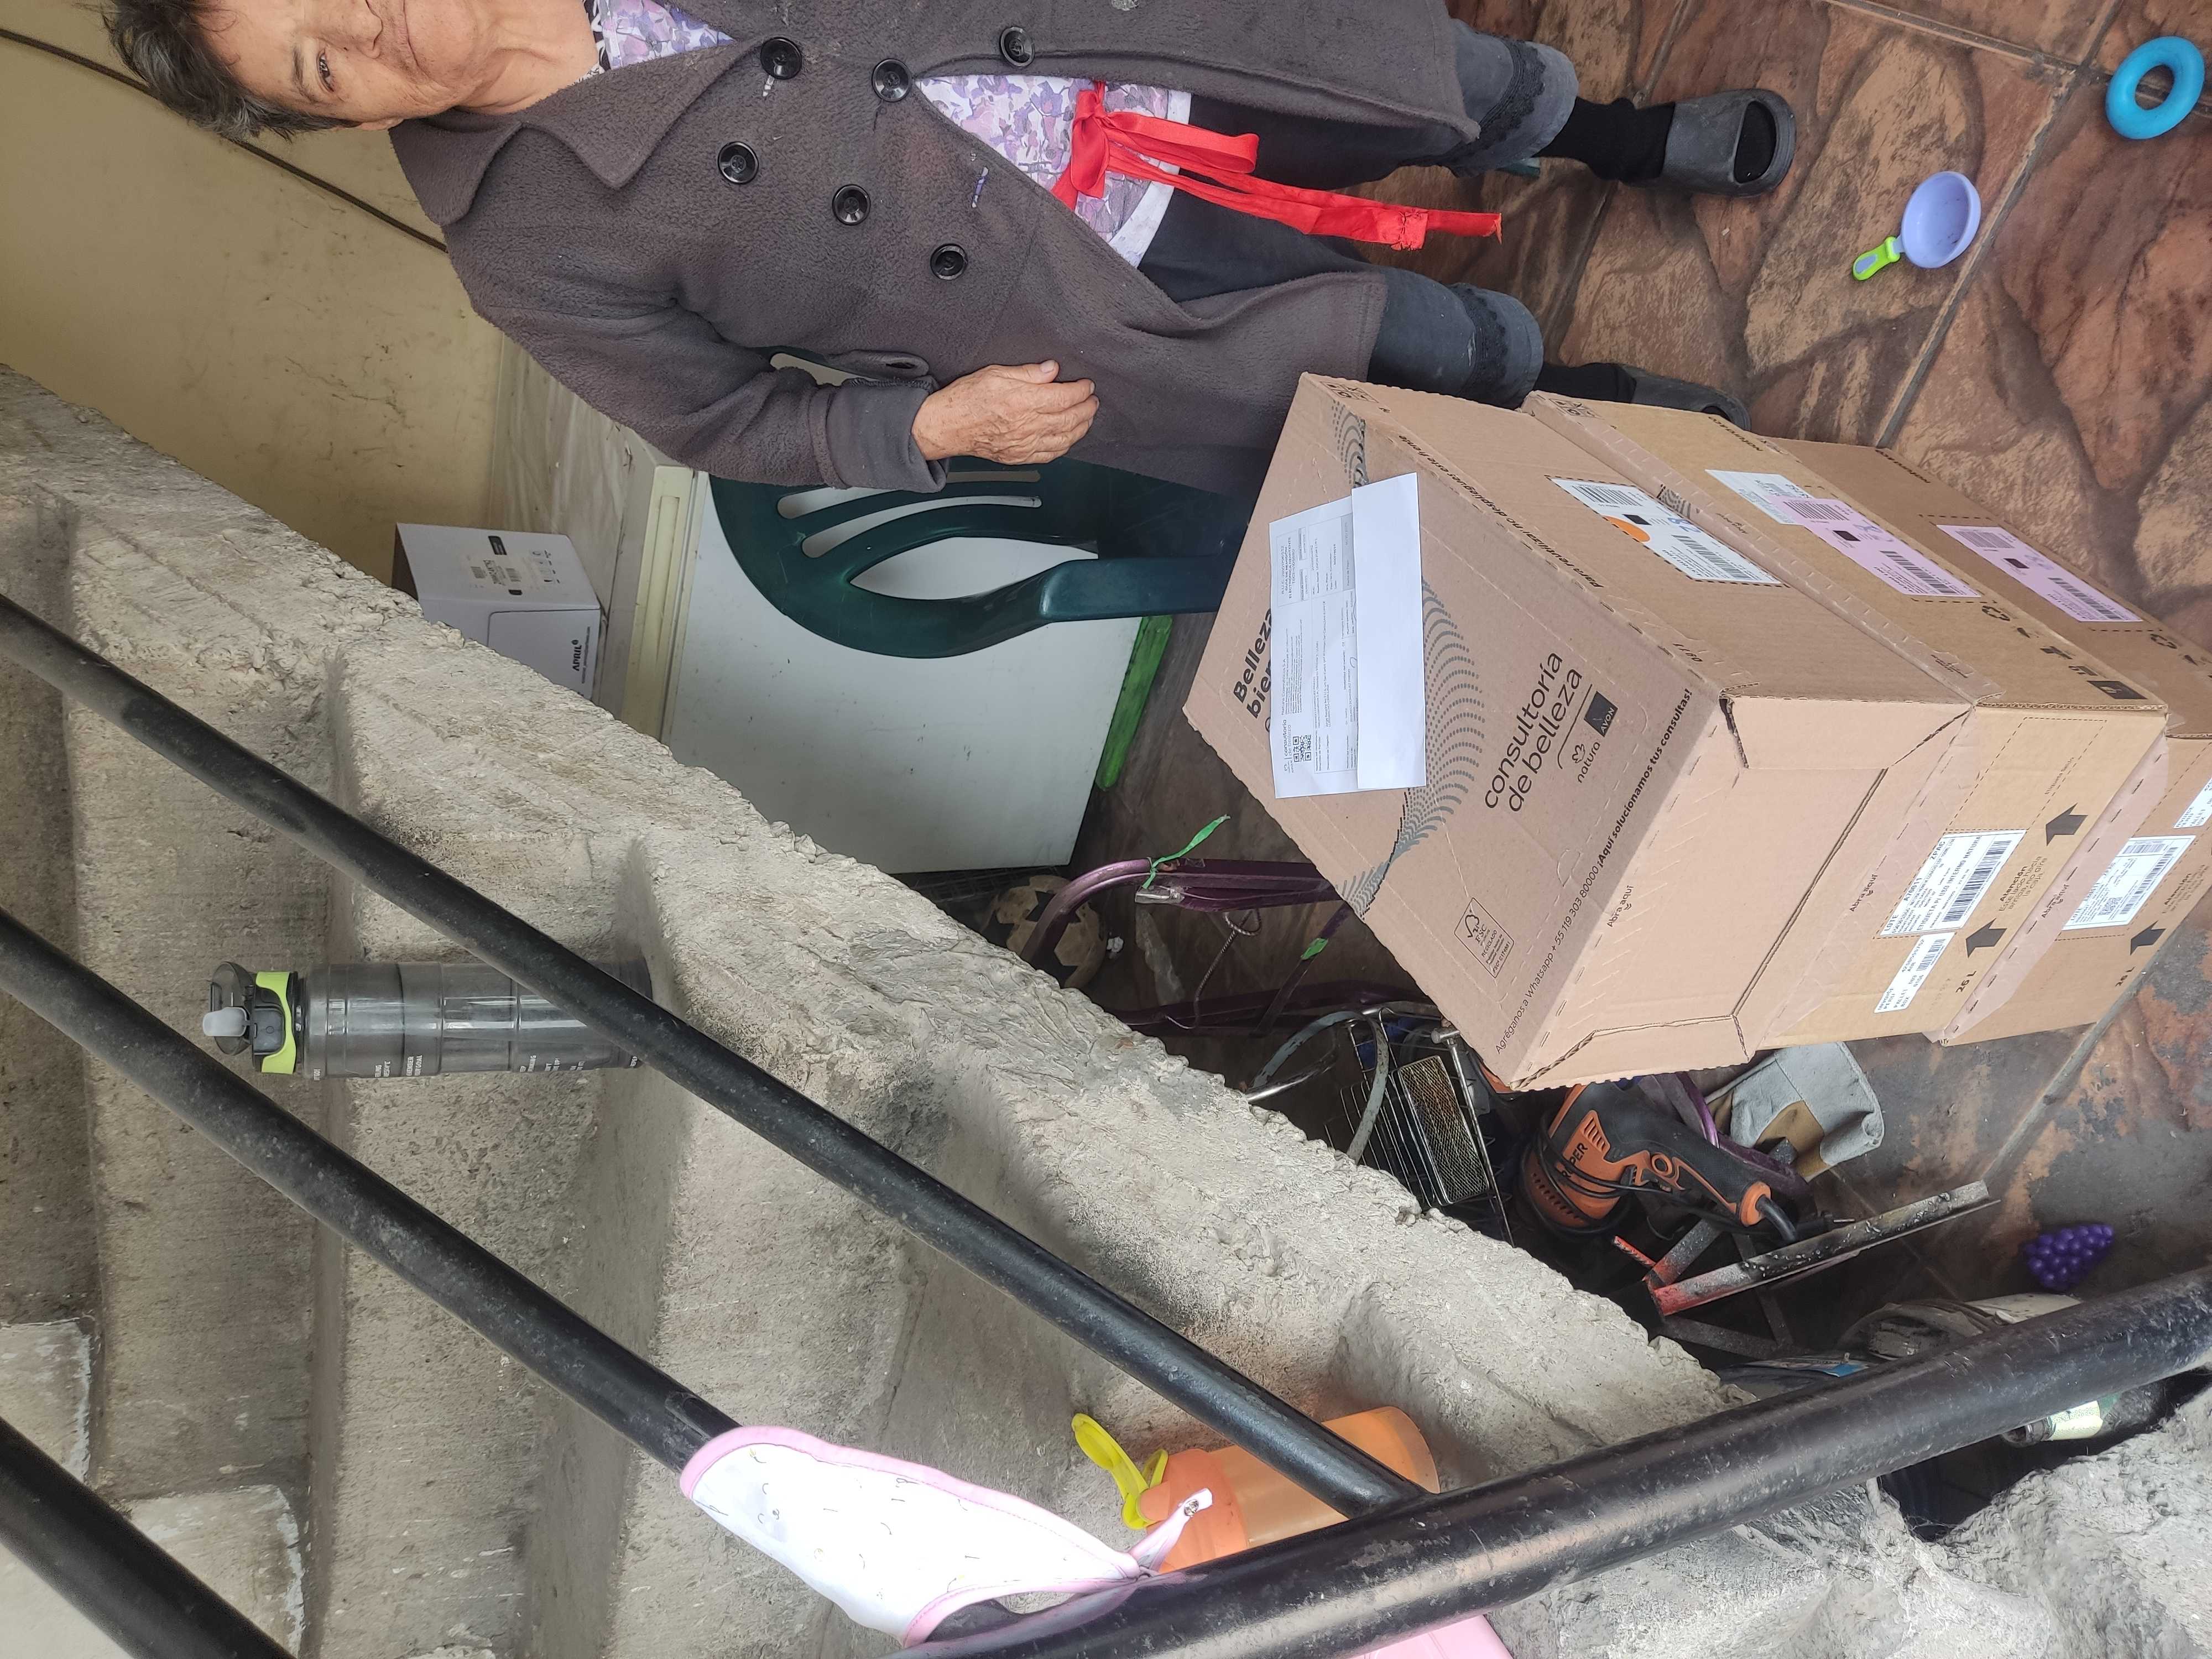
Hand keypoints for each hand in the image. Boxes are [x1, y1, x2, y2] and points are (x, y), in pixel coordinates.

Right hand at [912, 362, 1097, 464]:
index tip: (1087, 385)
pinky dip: (1065, 446)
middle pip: (1070, 419)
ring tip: (1087, 418)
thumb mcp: (996, 373)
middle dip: (1087, 409)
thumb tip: (1052, 370)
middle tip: (1093, 401)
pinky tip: (1069, 439)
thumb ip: (1028, 373)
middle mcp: (1028, 425)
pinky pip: (1050, 454)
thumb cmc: (967, 398)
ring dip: (1081, 428)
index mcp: (1024, 401)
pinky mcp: (1019, 456)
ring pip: (1064, 439)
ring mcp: (1025, 444)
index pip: (1064, 397)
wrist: (948, 425)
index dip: (1081, 391)